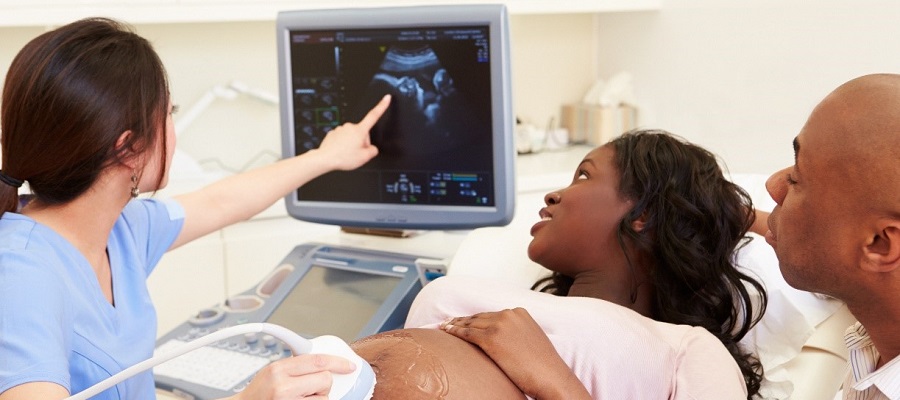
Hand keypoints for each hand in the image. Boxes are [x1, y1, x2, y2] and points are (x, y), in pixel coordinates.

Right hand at [231, 353, 355, 399]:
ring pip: (324, 397)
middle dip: (323, 384)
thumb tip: (323, 362)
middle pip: (325, 379)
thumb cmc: (259, 394)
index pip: (317, 360)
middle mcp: (283, 386)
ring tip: (301, 399)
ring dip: (318, 399)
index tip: (348, 366)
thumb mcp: (273, 371)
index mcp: (278, 369)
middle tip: (311, 389)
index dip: (337, 362)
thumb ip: (295, 365)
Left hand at [316, 94, 388, 170]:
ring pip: (351, 136)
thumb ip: (373, 151)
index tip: (386, 98)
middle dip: (361, 142)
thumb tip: (372, 149)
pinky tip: (341, 152)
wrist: (325, 159)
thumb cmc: (343, 157)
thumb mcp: (365, 158)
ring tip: (347, 154)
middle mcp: (350, 127)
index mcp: (360, 130)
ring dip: (352, 144)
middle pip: (362, 133)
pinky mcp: (333, 133)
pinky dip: (343, 145)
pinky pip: (342, 139)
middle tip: (356, 153)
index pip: (374, 115)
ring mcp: (340, 129)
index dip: (382, 106)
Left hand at [441, 308, 589, 399]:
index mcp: (520, 313)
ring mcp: (500, 325)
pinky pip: (467, 333)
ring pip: (471, 323)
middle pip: (479, 317)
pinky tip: (446, 332)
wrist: (551, 377)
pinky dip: (455, 332)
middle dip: (463, 320)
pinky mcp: (491, 339)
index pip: (492, 314)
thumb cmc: (543, 365)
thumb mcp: (531, 340)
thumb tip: (504, 339)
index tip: (464, 319)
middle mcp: (509, 315)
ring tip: (444, 326)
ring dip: (455, 324)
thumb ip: (517, 333)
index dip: (476, 318)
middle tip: (449, 321)